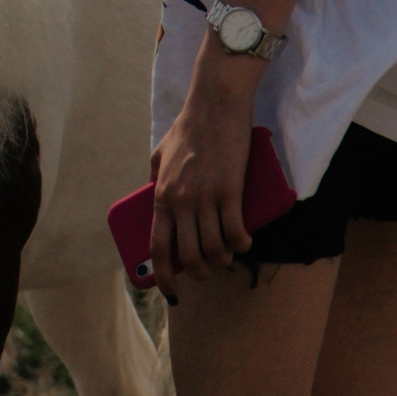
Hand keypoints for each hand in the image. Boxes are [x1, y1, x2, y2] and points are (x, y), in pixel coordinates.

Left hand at [146, 49, 265, 294]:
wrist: (214, 104)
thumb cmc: (187, 127)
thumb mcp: (159, 153)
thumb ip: (154, 177)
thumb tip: (151, 195)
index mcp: (160, 195)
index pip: (158, 247)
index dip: (163, 275)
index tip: (170, 291)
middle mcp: (181, 201)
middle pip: (189, 255)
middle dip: (199, 272)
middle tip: (206, 272)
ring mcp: (206, 197)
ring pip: (214, 248)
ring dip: (222, 260)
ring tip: (226, 257)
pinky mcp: (231, 190)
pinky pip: (235, 231)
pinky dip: (241, 243)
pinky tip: (244, 243)